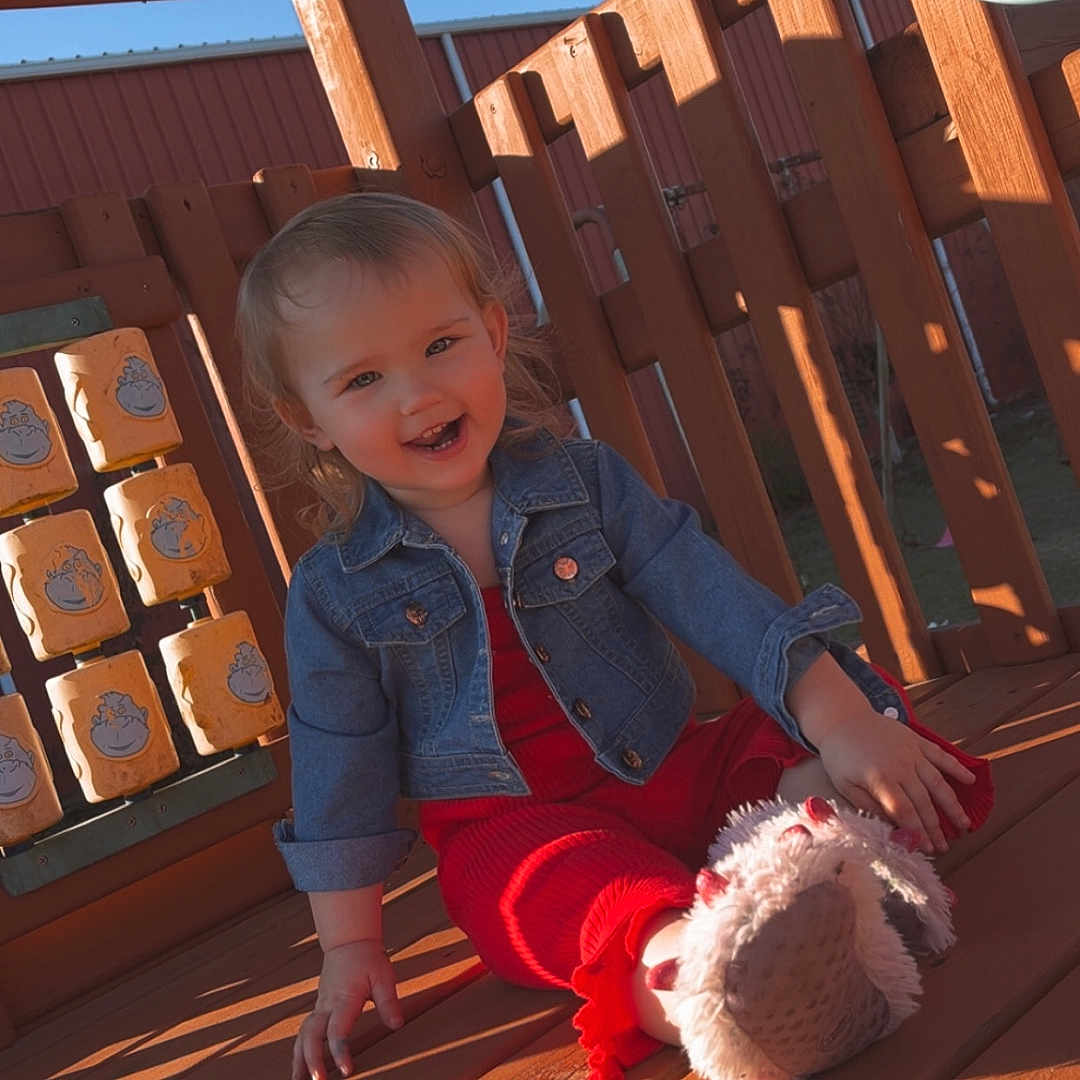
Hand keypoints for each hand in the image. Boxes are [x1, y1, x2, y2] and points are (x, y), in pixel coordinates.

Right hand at [292, 939, 402, 1079]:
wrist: (349, 941)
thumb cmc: (367, 959)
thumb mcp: (384, 976)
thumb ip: (389, 1001)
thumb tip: (396, 1024)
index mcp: (344, 998)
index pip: (337, 1029)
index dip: (340, 1051)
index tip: (347, 1070)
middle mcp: (327, 1004)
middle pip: (311, 1035)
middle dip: (312, 1060)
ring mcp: (320, 1006)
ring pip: (303, 1034)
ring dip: (299, 1058)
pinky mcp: (319, 1008)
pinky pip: (305, 1031)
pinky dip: (300, 1049)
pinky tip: (301, 1065)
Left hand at [816, 709, 974, 853]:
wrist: (841, 718)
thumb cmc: (840, 755)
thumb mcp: (844, 785)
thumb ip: (868, 806)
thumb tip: (892, 826)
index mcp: (880, 779)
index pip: (905, 812)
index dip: (917, 832)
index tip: (927, 849)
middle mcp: (900, 766)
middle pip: (923, 802)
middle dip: (935, 828)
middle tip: (944, 847)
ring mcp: (911, 752)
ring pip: (937, 782)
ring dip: (953, 805)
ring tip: (965, 825)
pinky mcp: (916, 740)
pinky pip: (940, 755)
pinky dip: (956, 767)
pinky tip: (970, 781)